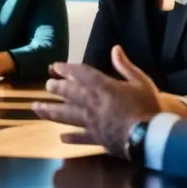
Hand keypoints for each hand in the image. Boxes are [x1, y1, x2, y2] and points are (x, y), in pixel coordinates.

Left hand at [32, 45, 162, 157]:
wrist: (150, 137)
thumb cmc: (147, 107)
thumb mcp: (141, 81)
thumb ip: (125, 66)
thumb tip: (115, 48)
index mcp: (102, 86)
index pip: (79, 74)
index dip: (66, 69)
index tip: (54, 67)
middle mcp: (91, 103)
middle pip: (68, 94)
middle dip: (55, 88)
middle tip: (46, 86)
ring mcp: (91, 122)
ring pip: (65, 115)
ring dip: (50, 111)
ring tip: (36, 108)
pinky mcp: (95, 139)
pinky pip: (79, 138)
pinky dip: (70, 138)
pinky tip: (61, 138)